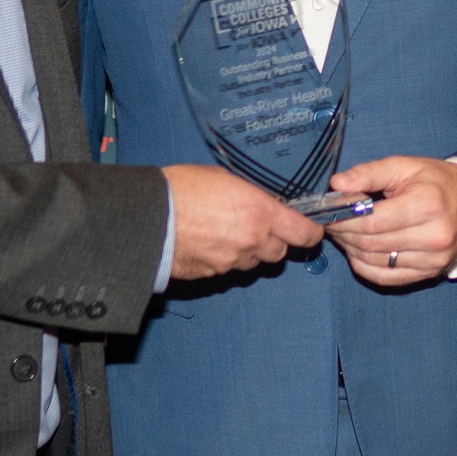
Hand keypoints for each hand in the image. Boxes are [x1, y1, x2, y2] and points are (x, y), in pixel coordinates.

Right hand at [159, 165, 321, 279]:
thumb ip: (252, 197)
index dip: (309, 233)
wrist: (147, 216)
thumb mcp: (226, 179)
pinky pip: (228, 269)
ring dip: (248, 252)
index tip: (308, 230)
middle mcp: (252, 241)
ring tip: (225, 233)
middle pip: (279, 253)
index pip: (304, 234)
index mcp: (261, 214)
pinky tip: (207, 244)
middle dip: (273, 242)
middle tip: (257, 227)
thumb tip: (262, 205)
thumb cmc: (183, 188)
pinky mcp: (211, 275)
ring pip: (253, 263)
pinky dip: (224, 260)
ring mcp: (231, 262)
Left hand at [325, 157, 456, 286]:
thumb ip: (369, 173)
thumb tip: (337, 184)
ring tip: (344, 234)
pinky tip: (358, 251)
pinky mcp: (429, 273)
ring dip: (351, 249)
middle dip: (344, 233)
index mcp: (426, 205)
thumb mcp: (406, 166)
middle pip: (371, 243)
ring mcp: (433, 260)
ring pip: (374, 262)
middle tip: (332, 222)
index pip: (372, 221)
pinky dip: (364, 266)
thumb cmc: (438, 182)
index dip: (344, 219)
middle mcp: (433, 237)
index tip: (329, 212)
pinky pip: (385, 278)